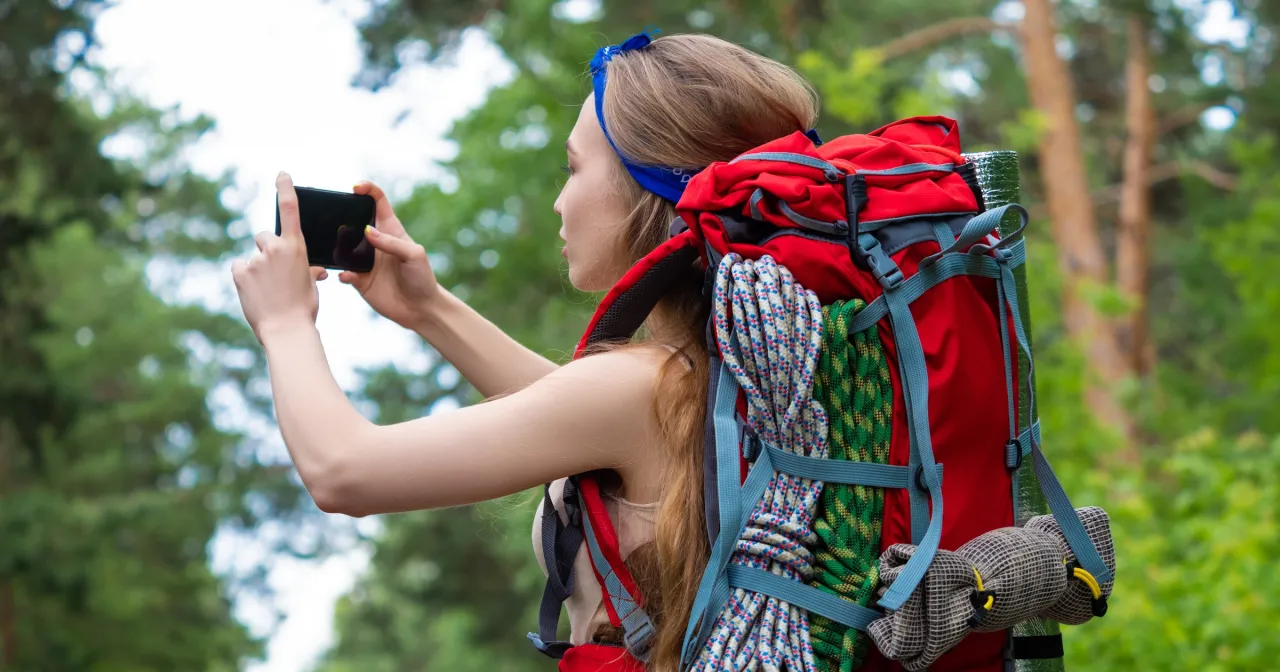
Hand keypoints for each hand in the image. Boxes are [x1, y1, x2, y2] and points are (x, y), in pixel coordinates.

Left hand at [232, 172, 327, 342]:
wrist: (287, 330)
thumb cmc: (304, 309)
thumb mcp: (310, 285)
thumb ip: (307, 270)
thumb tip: (312, 269)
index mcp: (296, 248)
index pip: (290, 210)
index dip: (285, 189)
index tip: (281, 175)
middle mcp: (275, 248)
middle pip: (264, 238)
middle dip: (267, 251)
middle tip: (274, 275)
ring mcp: (256, 259)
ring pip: (253, 257)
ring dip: (257, 269)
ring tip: (267, 292)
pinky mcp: (240, 271)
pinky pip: (240, 268)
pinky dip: (245, 278)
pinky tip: (254, 293)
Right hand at [338, 181, 440, 329]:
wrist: (420, 309)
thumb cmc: (422, 277)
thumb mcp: (414, 255)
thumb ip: (392, 242)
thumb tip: (367, 231)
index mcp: (390, 230)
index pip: (377, 202)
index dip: (367, 190)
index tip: (355, 187)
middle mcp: (374, 243)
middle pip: (353, 221)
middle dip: (341, 215)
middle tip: (331, 217)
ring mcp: (365, 261)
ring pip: (343, 247)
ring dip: (336, 245)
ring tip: (335, 248)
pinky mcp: (359, 280)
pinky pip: (344, 272)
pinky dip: (343, 273)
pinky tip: (348, 276)